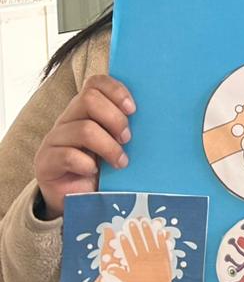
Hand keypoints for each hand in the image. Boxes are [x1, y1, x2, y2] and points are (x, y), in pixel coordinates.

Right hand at [34, 74, 134, 217]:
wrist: (78, 198)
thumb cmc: (104, 167)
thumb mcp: (117, 142)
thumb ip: (126, 126)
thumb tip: (159, 114)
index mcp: (84, 109)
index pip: (95, 83)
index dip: (116, 91)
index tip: (133, 109)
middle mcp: (66, 119)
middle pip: (88, 99)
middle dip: (115, 119)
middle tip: (127, 139)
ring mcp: (53, 140)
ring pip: (83, 129)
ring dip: (108, 146)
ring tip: (120, 162)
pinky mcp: (45, 162)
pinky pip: (68, 155)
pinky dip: (87, 164)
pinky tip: (94, 172)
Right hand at [106, 219, 180, 281]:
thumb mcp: (128, 281)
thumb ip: (118, 273)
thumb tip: (107, 268)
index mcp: (135, 264)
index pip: (128, 250)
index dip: (125, 242)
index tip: (121, 234)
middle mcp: (145, 258)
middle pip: (139, 242)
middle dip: (134, 231)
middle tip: (131, 222)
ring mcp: (155, 256)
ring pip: (150, 240)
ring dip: (147, 230)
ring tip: (144, 221)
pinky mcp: (164, 256)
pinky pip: (162, 244)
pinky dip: (160, 236)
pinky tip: (159, 229)